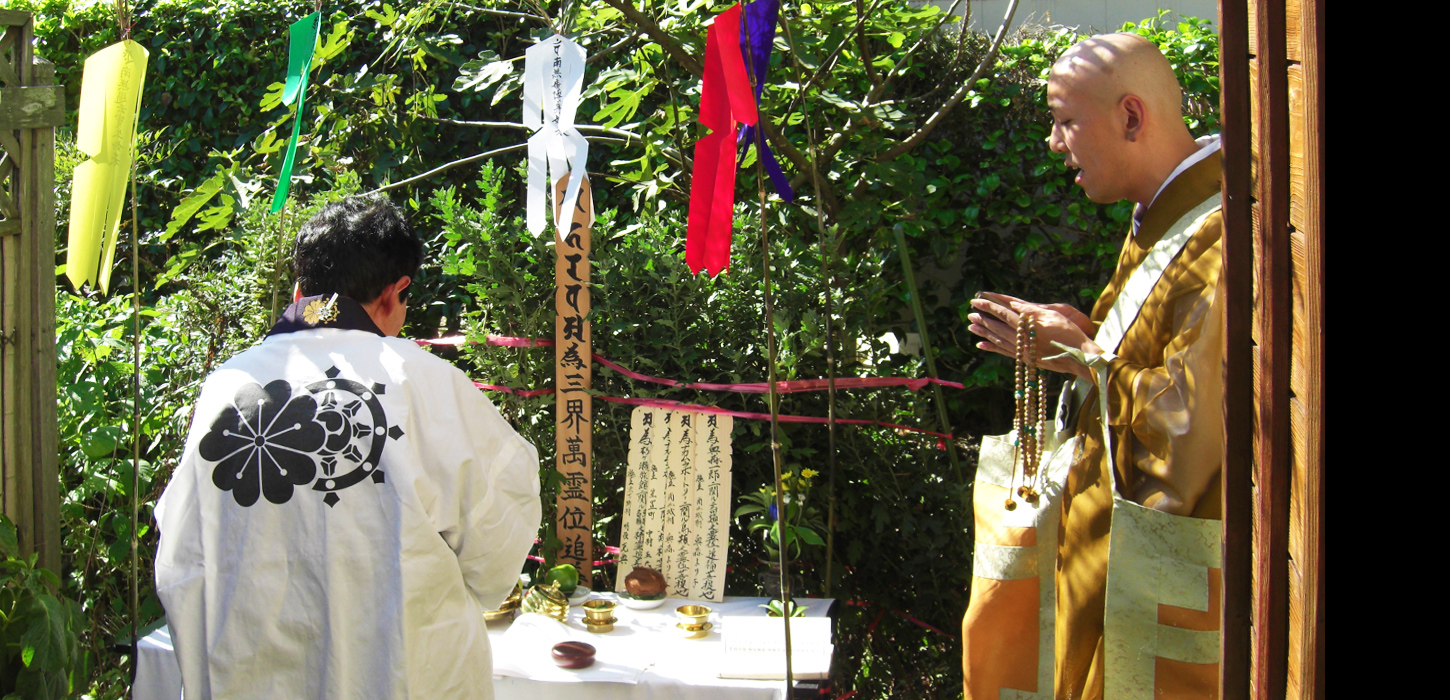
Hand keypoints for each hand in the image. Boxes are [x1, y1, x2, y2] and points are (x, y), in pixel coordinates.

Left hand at [967, 292, 1101, 378]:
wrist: (1079, 357)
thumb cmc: (1070, 334)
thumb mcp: (1053, 315)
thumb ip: (1031, 310)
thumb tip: (1013, 303)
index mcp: (1029, 325)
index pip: (1004, 313)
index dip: (989, 306)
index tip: (976, 300)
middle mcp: (1022, 339)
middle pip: (998, 327)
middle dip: (983, 318)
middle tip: (970, 312)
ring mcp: (1022, 351)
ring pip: (998, 339)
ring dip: (983, 332)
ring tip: (971, 327)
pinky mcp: (1025, 360)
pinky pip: (1004, 352)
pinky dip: (992, 348)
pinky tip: (981, 345)